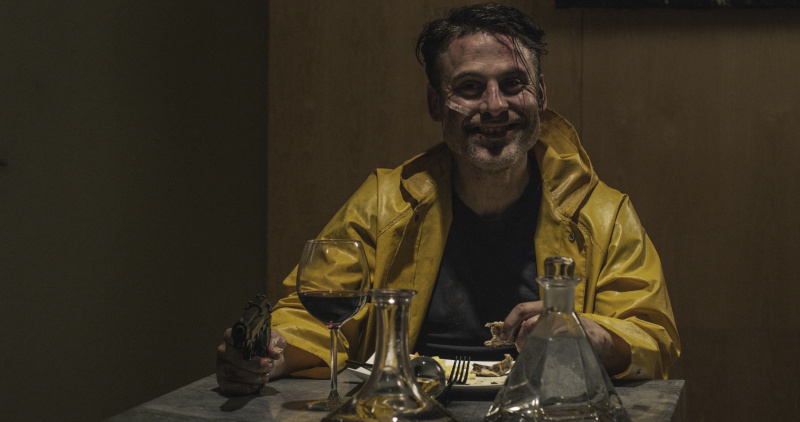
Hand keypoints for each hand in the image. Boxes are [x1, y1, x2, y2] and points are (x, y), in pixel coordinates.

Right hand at [216, 328, 286, 394]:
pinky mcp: (221, 380)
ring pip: (232, 373)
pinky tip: (256, 386)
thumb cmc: (267, 347)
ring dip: (251, 377)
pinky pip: (228, 386)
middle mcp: (222, 350)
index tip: (262, 354)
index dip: (247, 347)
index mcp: (231, 335)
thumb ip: (276, 343)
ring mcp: (220, 366)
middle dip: (254, 365)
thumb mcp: (275, 340)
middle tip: (269, 366)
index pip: (232, 338)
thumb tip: (273, 352)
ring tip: (265, 376)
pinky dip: (243, 388)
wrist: (266, 361)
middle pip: (234, 359)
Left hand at [502, 301, 630, 375]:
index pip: (522, 308)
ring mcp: (563, 318)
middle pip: (527, 320)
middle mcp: (552, 309)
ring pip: (537, 329)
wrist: (597, 338)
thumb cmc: (569, 331)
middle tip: (518, 347)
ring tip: (530, 350)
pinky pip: (553, 336)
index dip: (510, 321)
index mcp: (545, 306)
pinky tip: (545, 350)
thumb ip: (532, 327)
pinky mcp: (573, 330)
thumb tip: (510, 335)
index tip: (503, 335)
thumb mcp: (549, 325)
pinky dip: (545, 345)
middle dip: (518, 336)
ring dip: (529, 343)